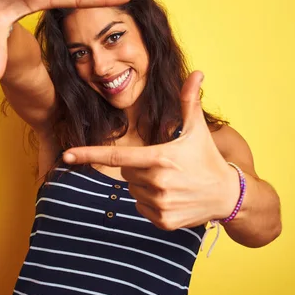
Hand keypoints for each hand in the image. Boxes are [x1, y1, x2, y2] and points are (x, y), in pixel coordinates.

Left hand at [62, 71, 240, 229]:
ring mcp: (160, 204)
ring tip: (171, 183)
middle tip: (164, 166)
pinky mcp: (163, 221)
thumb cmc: (208, 159)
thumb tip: (196, 73)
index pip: (116, 156)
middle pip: (125, 172)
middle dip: (138, 167)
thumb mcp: (198, 130)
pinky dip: (151, 203)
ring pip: (133, 191)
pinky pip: (141, 208)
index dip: (89, 154)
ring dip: (145, 186)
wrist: (228, 195)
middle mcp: (157, 182)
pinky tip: (172, 198)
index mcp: (160, 158)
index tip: (66, 155)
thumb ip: (189, 101)